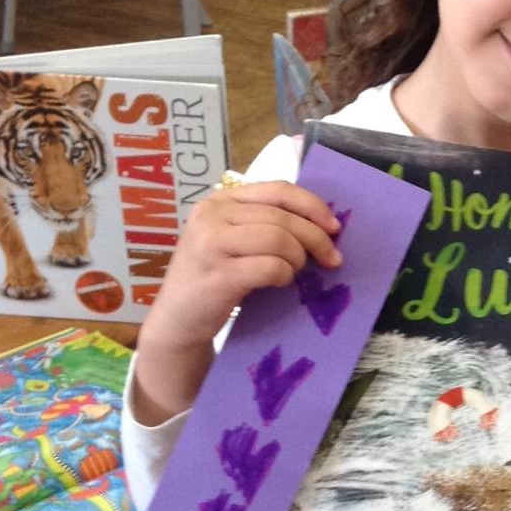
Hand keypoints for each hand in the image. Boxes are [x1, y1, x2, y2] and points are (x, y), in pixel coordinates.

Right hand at [133, 180, 341, 423]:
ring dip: (297, 259)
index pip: (277, 190)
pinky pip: (271, 267)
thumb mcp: (231, 240)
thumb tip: (320, 224)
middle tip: (331, 260)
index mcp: (219, 200)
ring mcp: (211, 243)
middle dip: (315, 238)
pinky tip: (278, 283)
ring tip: (293, 273)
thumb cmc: (211, 280)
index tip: (334, 227)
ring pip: (279, 239)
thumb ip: (263, 224)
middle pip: (282, 216)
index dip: (312, 206)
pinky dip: (284, 275)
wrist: (176, 321)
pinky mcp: (218, 274)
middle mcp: (211, 215)